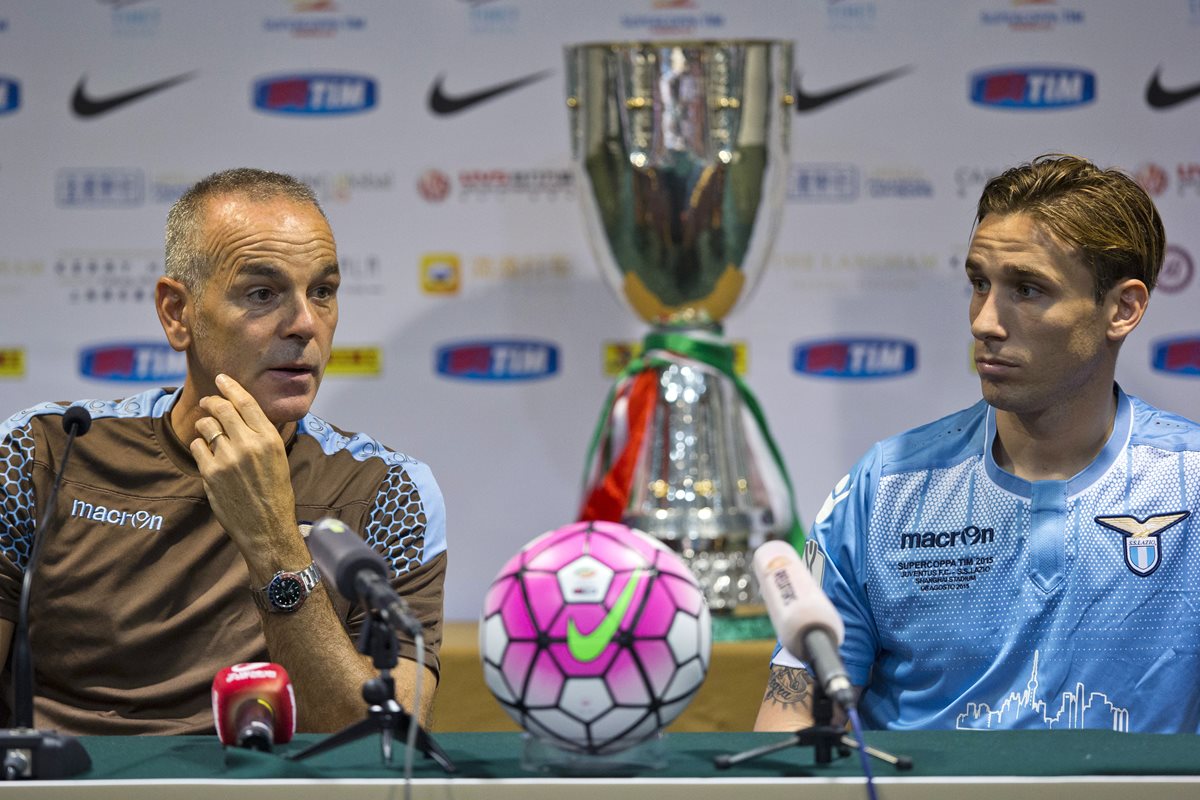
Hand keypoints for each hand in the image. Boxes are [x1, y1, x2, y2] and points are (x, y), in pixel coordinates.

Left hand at [189, 374, 305, 582]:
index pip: (246, 402)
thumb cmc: (275, 492)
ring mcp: (228, 458)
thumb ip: (261, 435)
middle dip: (212, 401)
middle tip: (207, 401)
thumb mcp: (278, 458)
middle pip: (222, 409)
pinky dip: (199, 446)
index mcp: (270, 439)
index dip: (231, 387)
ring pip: (207, 426)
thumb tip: (242, 412)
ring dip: (205, 424)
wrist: (267, 526)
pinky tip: (206, 453)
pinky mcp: (211, 472)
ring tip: (208, 430)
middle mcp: (249, 444)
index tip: (221, 379)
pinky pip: (197, 447)